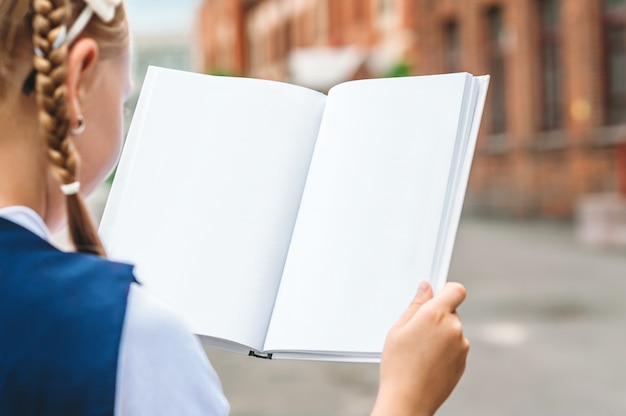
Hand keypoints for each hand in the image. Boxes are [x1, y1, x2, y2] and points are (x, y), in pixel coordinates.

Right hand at [371, 281, 468, 415]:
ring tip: (420, 351)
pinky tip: (427, 362)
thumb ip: (415, 305)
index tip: (435, 297)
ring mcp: (461, 347)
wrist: (408, 400)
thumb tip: (426, 288)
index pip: (456, 290)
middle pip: (451, 311)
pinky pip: (455, 347)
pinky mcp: (463, 362)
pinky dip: (444, 350)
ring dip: (440, 335)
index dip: (446, 290)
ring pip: (452, 330)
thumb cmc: (398, 365)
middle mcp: (454, 328)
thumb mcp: (398, 329)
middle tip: (416, 332)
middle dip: (437, 316)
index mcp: (436, 315)